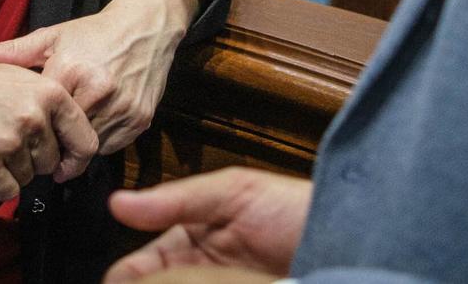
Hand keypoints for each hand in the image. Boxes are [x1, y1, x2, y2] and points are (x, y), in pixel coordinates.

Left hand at [0, 0, 197, 157]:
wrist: (146, 27)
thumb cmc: (92, 33)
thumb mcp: (51, 37)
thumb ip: (10, 52)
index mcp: (70, 71)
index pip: (42, 120)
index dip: (31, 134)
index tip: (22, 142)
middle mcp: (99, 91)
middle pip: (66, 140)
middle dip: (53, 149)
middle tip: (40, 154)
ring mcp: (123, 107)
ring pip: (90, 147)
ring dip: (76, 149)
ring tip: (62, 146)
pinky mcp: (141, 119)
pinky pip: (113, 146)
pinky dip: (99, 143)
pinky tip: (88, 133)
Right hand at [0, 49, 98, 202]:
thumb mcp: (14, 74)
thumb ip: (46, 103)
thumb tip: (71, 141)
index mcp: (48, 91)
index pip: (84, 139)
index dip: (76, 158)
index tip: (64, 164)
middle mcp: (34, 116)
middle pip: (52, 162)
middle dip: (33, 160)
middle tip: (5, 139)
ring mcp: (10, 141)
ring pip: (28, 178)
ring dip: (10, 170)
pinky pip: (7, 192)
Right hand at [104, 167, 312, 280]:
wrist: (350, 237)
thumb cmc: (293, 209)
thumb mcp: (233, 193)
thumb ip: (176, 199)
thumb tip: (118, 204)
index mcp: (185, 244)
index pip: (135, 270)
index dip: (122, 279)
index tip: (118, 283)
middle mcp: (198, 276)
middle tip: (162, 279)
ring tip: (195, 281)